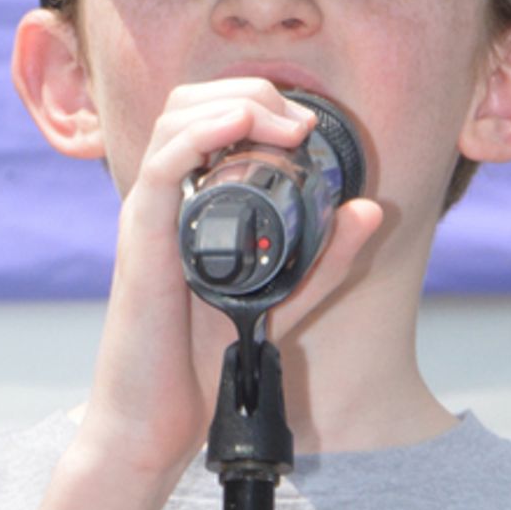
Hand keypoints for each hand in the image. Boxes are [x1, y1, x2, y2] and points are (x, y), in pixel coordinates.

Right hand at [81, 81, 379, 477]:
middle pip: (191, 101)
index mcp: (189, 204)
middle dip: (251, 90)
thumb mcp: (285, 300)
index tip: (307, 128)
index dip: (259, 101)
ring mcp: (148, 214)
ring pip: (176, 117)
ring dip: (236, 102)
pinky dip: (202, 131)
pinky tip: (241, 125)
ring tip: (282, 123)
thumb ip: (328, 261)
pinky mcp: (140, 237)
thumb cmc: (201, 364)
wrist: (156, 420)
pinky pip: (163, 165)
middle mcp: (164, 200)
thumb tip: (370, 209)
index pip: (209, 116)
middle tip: (299, 122)